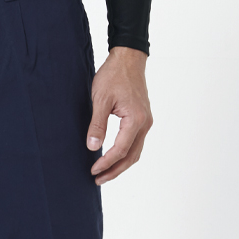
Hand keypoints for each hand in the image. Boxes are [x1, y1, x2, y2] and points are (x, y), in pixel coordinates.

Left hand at [86, 46, 152, 185]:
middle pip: (131, 156)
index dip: (106, 163)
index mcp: (135, 119)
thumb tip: (92, 148)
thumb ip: (97, 125)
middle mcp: (145, 123)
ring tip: (104, 174)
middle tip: (98, 180)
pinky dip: (125, 154)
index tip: (93, 171)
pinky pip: (136, 143)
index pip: (121, 150)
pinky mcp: (143, 119)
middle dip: (114, 171)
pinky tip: (113, 158)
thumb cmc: (114, 75)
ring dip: (120, 165)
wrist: (129, 58)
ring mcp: (146, 122)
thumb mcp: (100, 99)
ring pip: (135, 152)